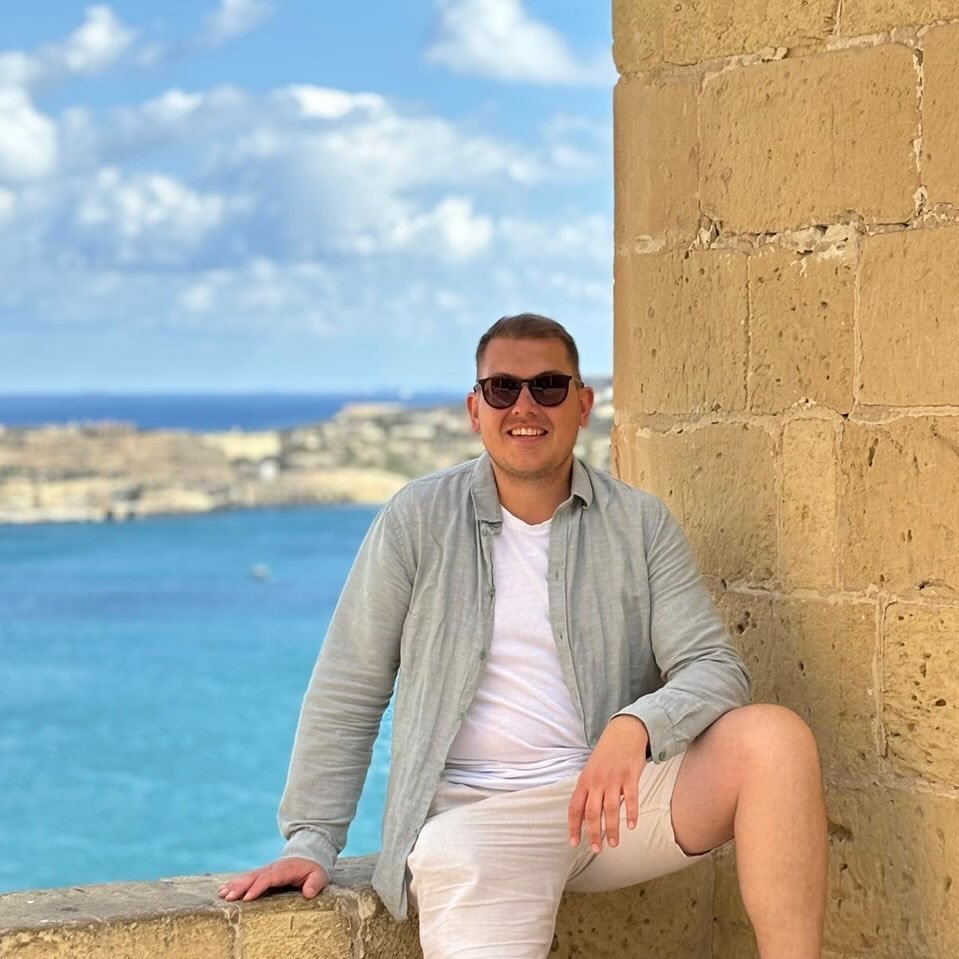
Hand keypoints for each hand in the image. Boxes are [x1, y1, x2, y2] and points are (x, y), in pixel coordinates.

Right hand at [217, 857, 328, 901]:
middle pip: (254, 877)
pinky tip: (222, 889)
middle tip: (227, 897)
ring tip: (221, 894)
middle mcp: (273, 869)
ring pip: (248, 877)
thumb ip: (314, 883)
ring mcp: (266, 871)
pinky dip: (235, 883)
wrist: (309, 856)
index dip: (258, 887)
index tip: (247, 898)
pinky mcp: (262, 875)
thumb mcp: (319, 875)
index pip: (269, 878)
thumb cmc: (314, 869)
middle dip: (240, 887)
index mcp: (285, 869)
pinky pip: (247, 878)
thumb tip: (308, 893)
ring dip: (234, 885)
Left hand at [568, 715, 648, 852]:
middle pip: (592, 812)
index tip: (574, 842)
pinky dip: (631, 813)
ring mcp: (613, 779)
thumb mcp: (591, 770)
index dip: (573, 826)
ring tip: (614, 844)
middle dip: (593, 834)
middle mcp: (597, 781)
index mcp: (584, 780)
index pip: (575, 807)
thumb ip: (588, 790)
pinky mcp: (630, 776)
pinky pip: (630, 798)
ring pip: (610, 809)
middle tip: (596, 850)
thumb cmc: (606, 754)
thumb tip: (584, 816)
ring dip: (612, 829)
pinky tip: (631, 826)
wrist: (624, 732)